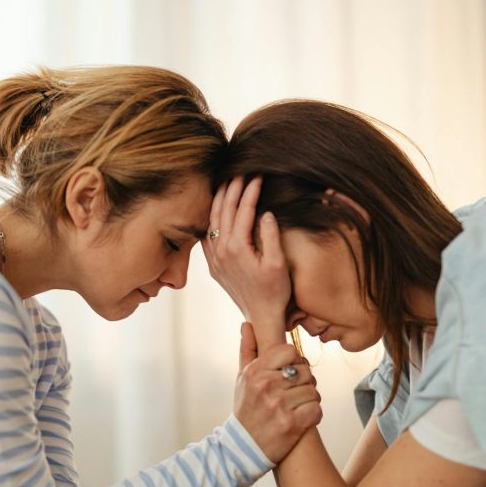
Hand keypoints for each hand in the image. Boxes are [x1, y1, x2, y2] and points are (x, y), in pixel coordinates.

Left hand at [203, 176, 290, 349]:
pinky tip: (216, 209)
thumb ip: (271, 236)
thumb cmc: (275, 292)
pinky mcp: (213, 265)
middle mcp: (221, 251)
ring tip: (227, 182)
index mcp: (237, 248)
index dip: (251, 190)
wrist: (262, 316)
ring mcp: (215, 258)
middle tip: (241, 170)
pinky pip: (207, 236)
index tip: (258, 174)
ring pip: (213, 221)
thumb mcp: (278, 264)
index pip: (243, 210)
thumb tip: (265, 213)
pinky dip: (211, 218)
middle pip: (225, 211)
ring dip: (220, 199)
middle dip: (233, 188)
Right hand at [233, 322, 322, 463]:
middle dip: (304, 382)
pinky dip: (313, 415)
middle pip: (305, 371)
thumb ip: (248, 349)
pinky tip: (300, 418)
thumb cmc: (246, 409)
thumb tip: (247, 324)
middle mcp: (267, 386)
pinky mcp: (292, 425)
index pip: (290, 351)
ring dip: (309, 399)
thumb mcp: (242, 378)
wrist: (243, 449)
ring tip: (295, 407)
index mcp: (256, 371)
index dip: (294, 362)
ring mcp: (280, 405)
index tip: (288, 374)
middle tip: (293, 393)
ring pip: (313, 390)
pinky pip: (317, 409)